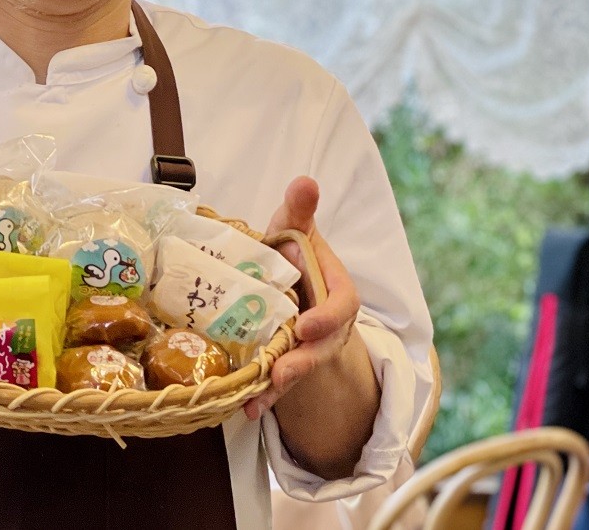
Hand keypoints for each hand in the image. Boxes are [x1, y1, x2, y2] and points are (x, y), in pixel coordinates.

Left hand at [243, 175, 362, 420]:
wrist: (287, 282)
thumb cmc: (292, 252)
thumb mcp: (295, 230)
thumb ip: (300, 211)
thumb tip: (304, 180)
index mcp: (335, 291)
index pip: (343, 305)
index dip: (327, 318)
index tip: (307, 325)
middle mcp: (326, 324)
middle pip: (322, 347)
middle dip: (303, 361)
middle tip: (282, 371)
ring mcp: (307, 346)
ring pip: (299, 369)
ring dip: (280, 385)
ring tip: (258, 397)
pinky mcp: (285, 360)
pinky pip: (277, 383)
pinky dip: (263, 396)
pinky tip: (245, 408)